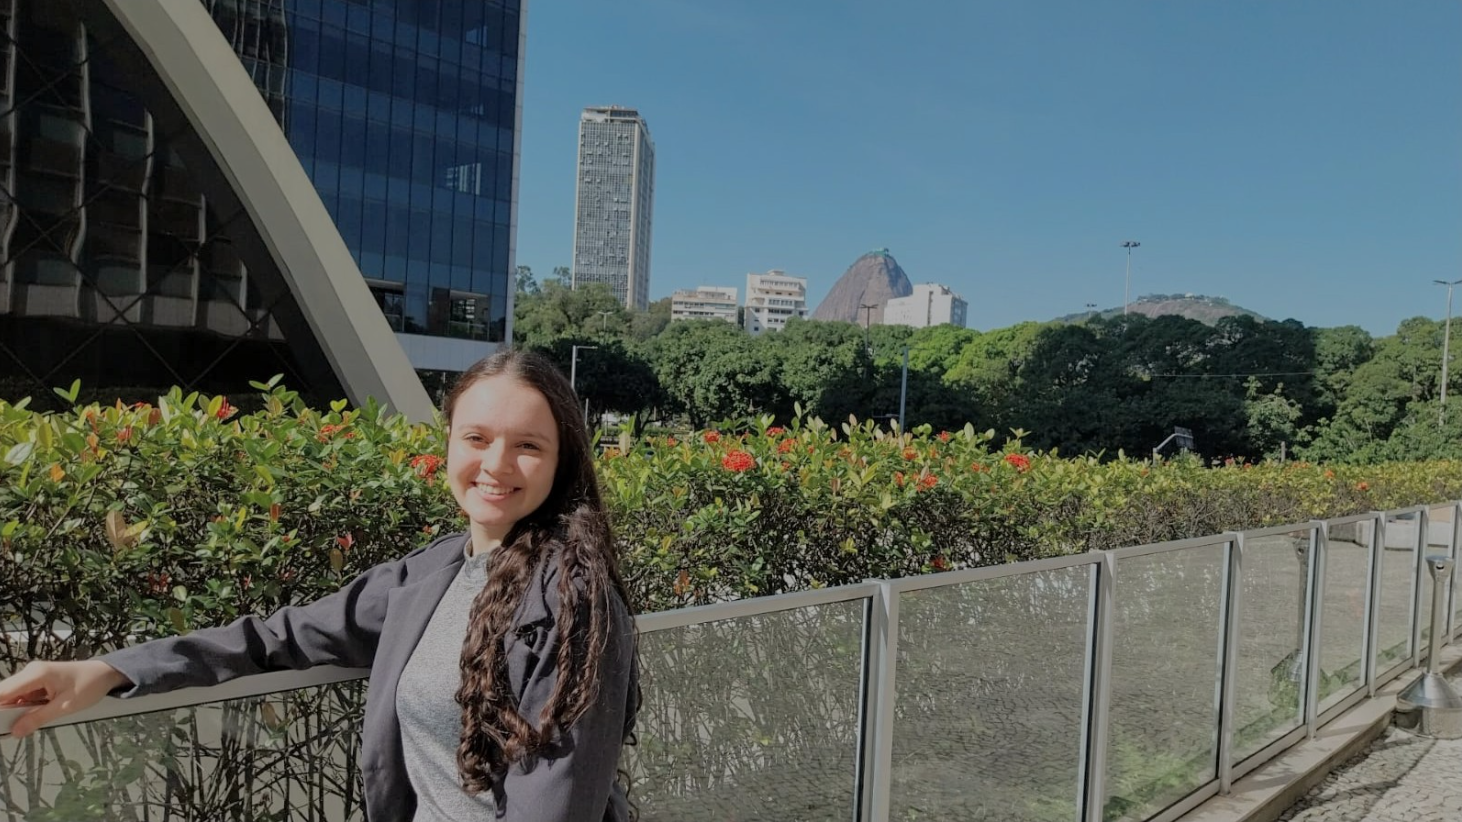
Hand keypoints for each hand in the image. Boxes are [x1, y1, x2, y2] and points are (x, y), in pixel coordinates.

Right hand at [0, 660, 131, 737]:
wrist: (106, 673)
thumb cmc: (90, 685)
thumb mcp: (66, 706)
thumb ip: (39, 718)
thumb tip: (15, 732)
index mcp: (36, 674)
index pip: (2, 692)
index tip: (1, 725)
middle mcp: (30, 672)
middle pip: (3, 694)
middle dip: (3, 712)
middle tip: (8, 730)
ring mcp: (33, 676)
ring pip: (11, 696)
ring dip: (12, 711)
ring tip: (19, 727)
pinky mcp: (37, 682)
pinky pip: (21, 696)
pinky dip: (21, 708)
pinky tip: (28, 719)